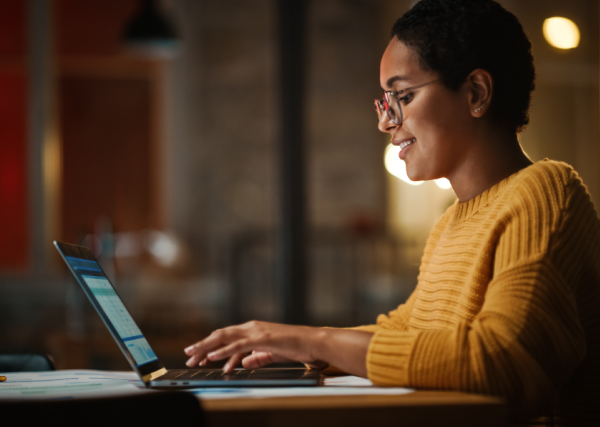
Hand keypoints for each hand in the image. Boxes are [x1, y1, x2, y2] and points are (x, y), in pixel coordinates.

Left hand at [184, 321, 373, 376]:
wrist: (312, 342)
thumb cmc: (295, 346)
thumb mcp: (271, 353)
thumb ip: (256, 356)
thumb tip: (243, 362)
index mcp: (253, 329)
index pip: (226, 336)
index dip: (210, 345)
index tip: (197, 355)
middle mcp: (251, 327)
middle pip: (220, 335)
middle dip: (202, 345)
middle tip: (188, 355)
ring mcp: (256, 331)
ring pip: (224, 338)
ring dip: (207, 347)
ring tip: (194, 356)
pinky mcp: (262, 338)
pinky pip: (238, 345)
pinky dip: (223, 351)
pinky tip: (212, 356)